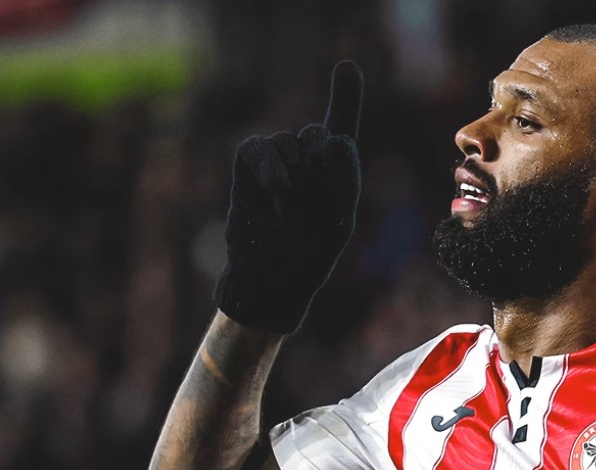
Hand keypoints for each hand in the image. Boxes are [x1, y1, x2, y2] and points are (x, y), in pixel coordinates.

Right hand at [215, 61, 363, 333]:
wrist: (273, 276)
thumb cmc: (309, 252)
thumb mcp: (338, 217)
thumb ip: (343, 176)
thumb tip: (333, 137)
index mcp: (335, 169)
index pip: (340, 127)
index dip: (345, 94)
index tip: (346, 67)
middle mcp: (305, 156)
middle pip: (318, 135)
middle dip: (321, 169)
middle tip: (314, 207)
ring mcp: (276, 157)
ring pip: (292, 142)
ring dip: (297, 178)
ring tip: (292, 212)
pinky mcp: (249, 162)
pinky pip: (259, 148)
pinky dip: (271, 172)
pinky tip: (278, 197)